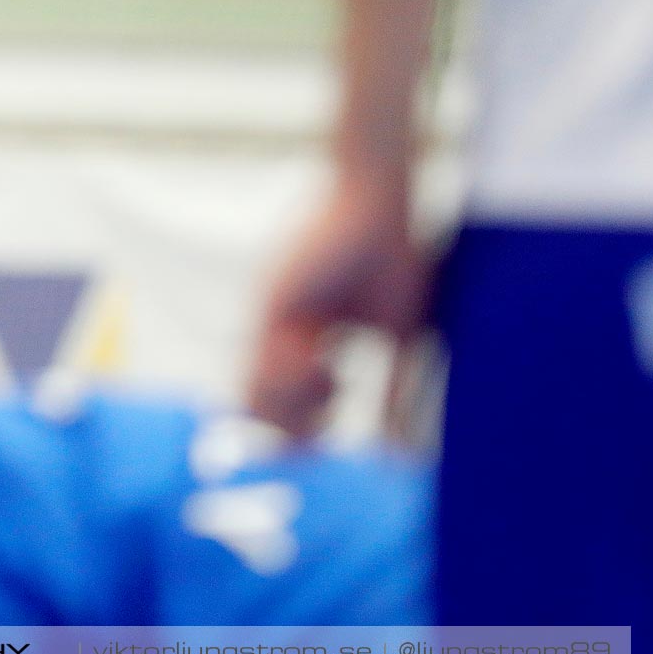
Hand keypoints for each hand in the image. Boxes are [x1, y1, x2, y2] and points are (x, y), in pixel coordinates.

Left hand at [246, 167, 431, 439]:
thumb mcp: (398, 340)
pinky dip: (292, 378)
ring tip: (330, 373)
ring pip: (253, 396)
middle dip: (298, 424)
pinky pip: (261, 365)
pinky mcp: (269, 303)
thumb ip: (395, 393)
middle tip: (336, 395)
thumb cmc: (394, 262)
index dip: (306, 430)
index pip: (285, 407)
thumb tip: (399, 447)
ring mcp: (270, 320)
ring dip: (296, 401)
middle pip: (262, 411)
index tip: (338, 420)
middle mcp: (280, 335)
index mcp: (308, 342)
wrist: (378, 206)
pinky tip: (324, 360)